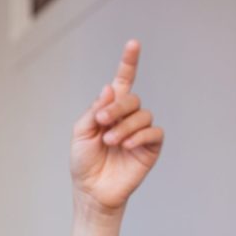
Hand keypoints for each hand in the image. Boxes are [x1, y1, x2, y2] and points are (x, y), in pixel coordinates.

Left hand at [70, 40, 163, 214]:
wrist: (91, 191)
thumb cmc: (84, 162)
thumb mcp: (81, 133)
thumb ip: (94, 110)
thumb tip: (111, 88)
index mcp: (109, 111)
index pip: (123, 82)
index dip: (128, 63)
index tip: (133, 44)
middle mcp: (127, 118)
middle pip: (131, 99)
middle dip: (117, 107)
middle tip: (101, 121)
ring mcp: (140, 132)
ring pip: (143, 114)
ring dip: (124, 126)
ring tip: (110, 141)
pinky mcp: (151, 147)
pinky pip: (154, 132)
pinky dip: (139, 136)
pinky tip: (125, 145)